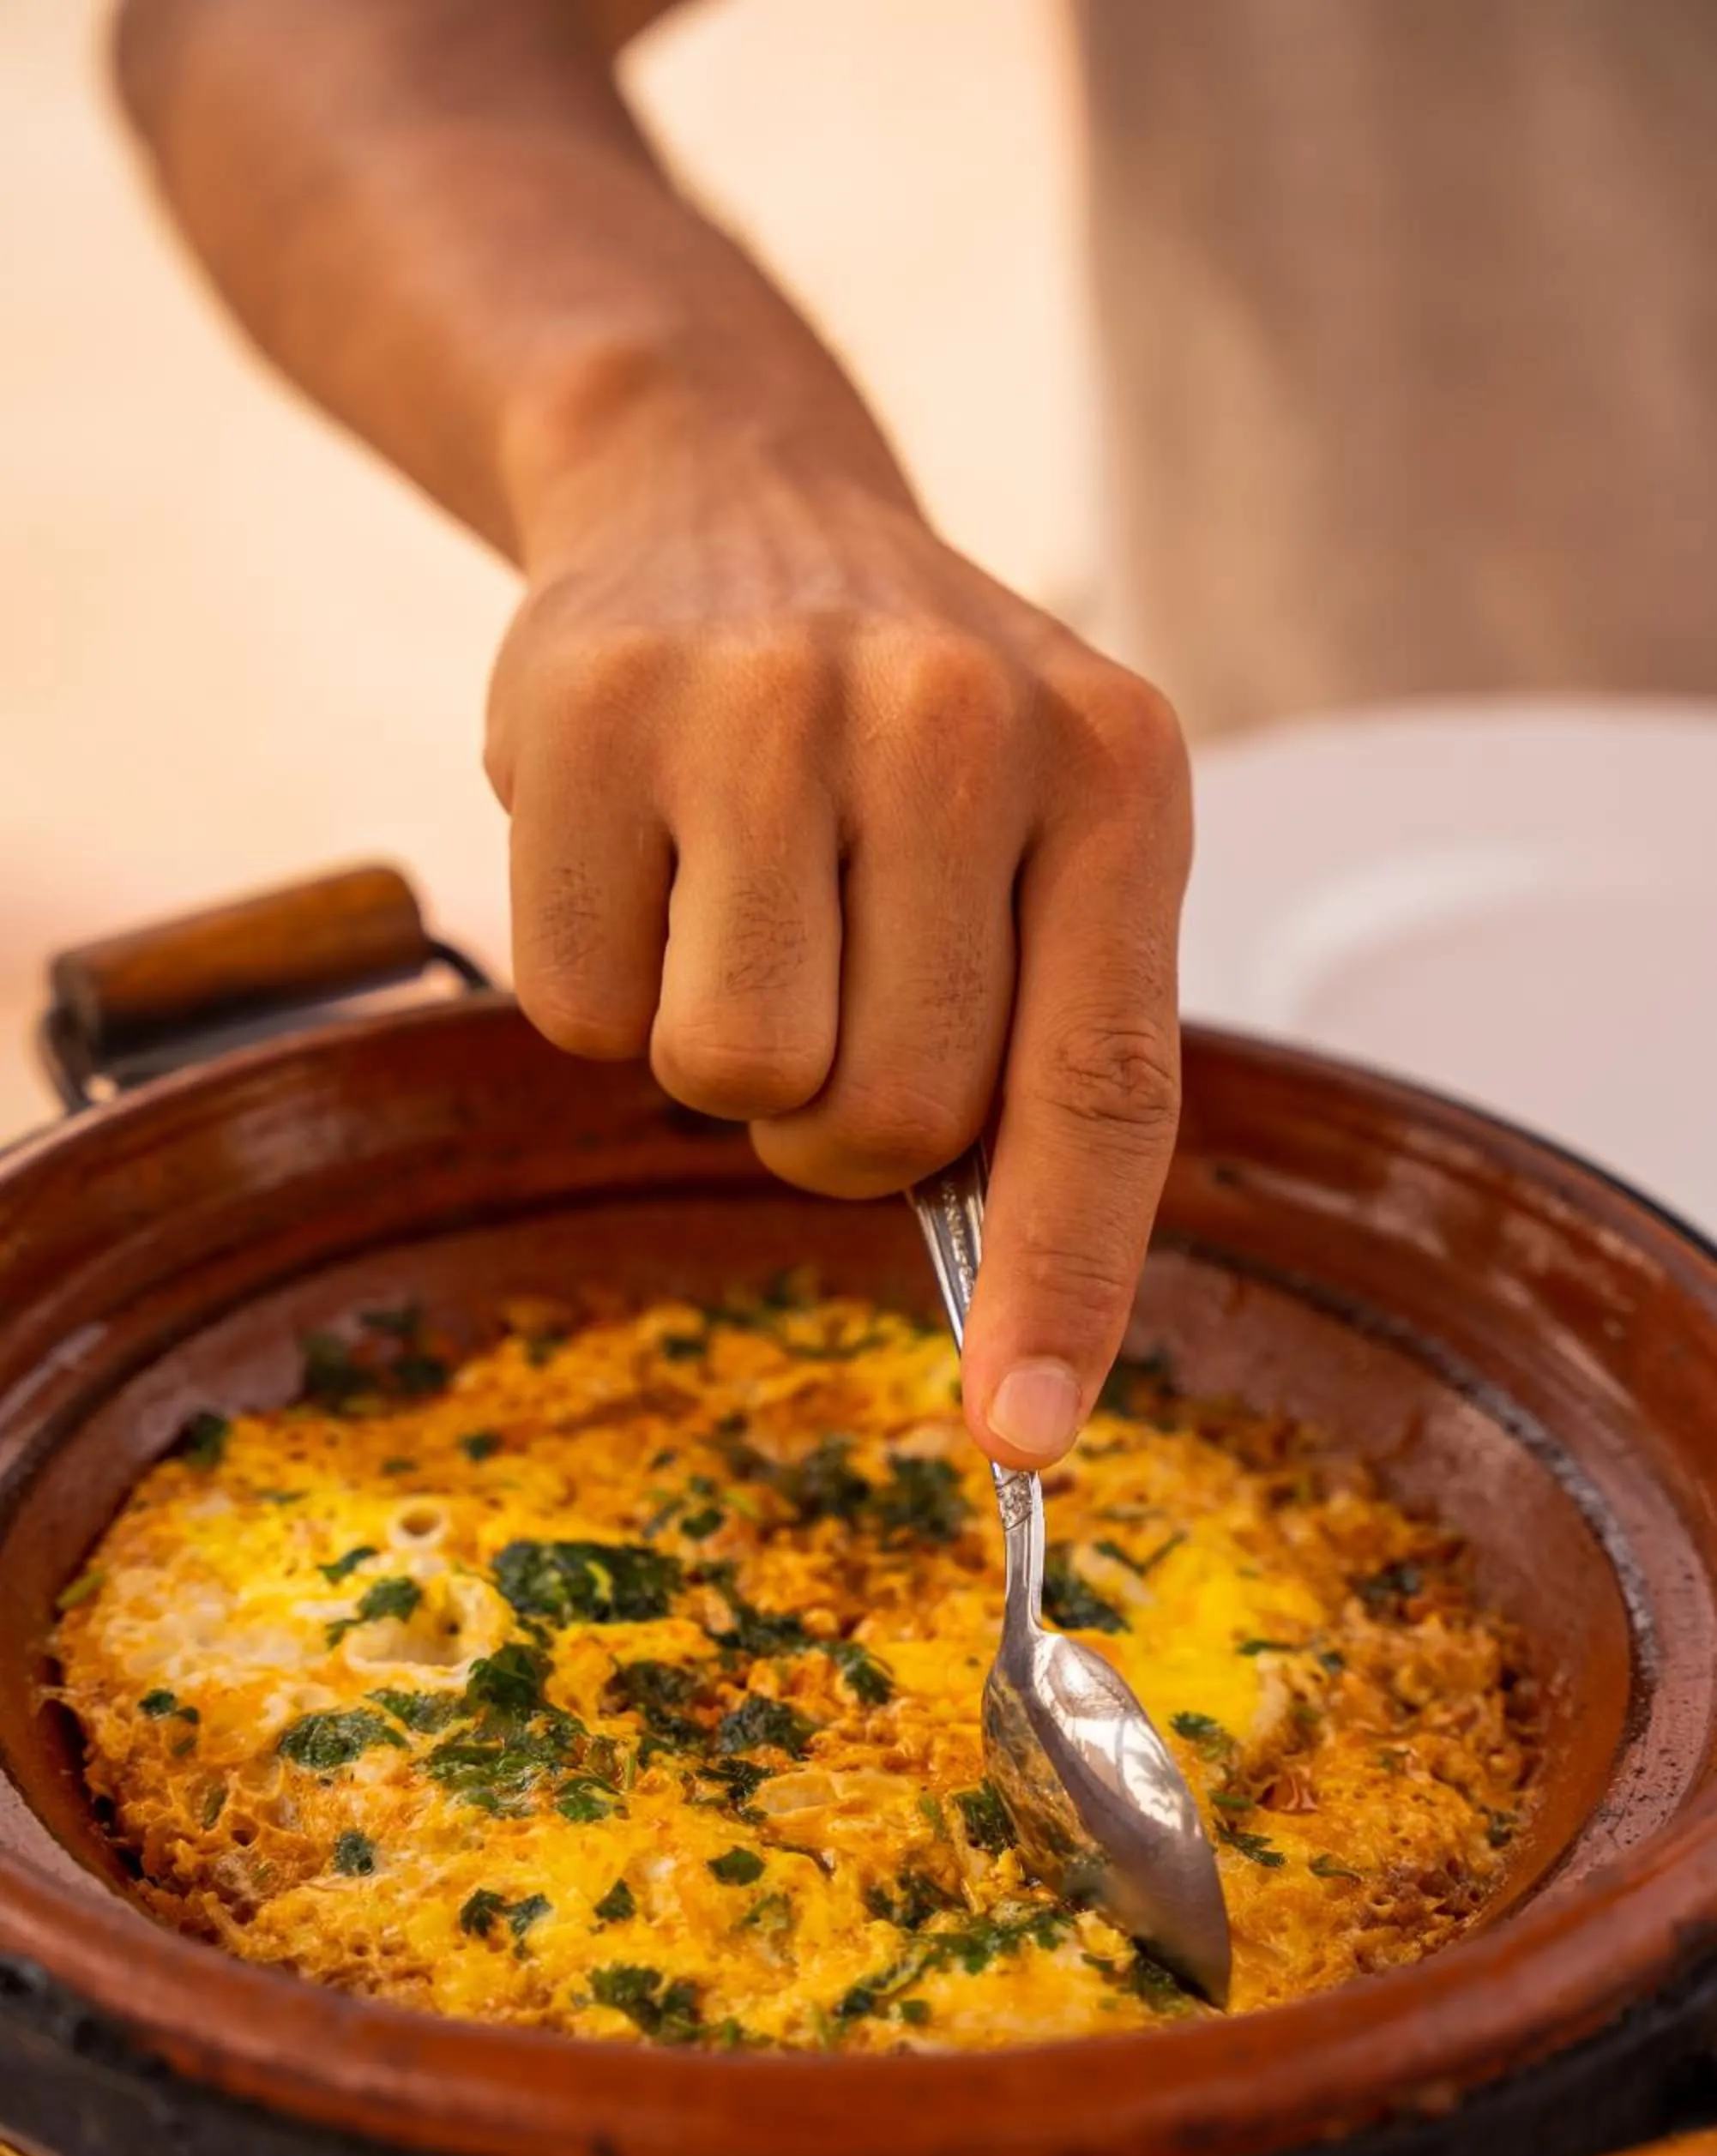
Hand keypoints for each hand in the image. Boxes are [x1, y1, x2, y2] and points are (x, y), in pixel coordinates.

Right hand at [486, 418, 1190, 1469]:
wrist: (718, 492)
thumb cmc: (900, 730)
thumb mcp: (1039, 833)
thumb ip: (1045, 1045)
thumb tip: (1012, 1345)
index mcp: (1116, 772)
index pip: (1104, 1090)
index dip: (1065, 1286)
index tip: (1024, 1439)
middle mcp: (957, 723)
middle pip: (887, 1119)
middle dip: (841, 1121)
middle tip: (825, 992)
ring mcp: (763, 706)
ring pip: (730, 1076)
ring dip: (720, 1054)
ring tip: (733, 905)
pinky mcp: (589, 714)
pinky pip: (576, 1011)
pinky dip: (597, 984)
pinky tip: (638, 856)